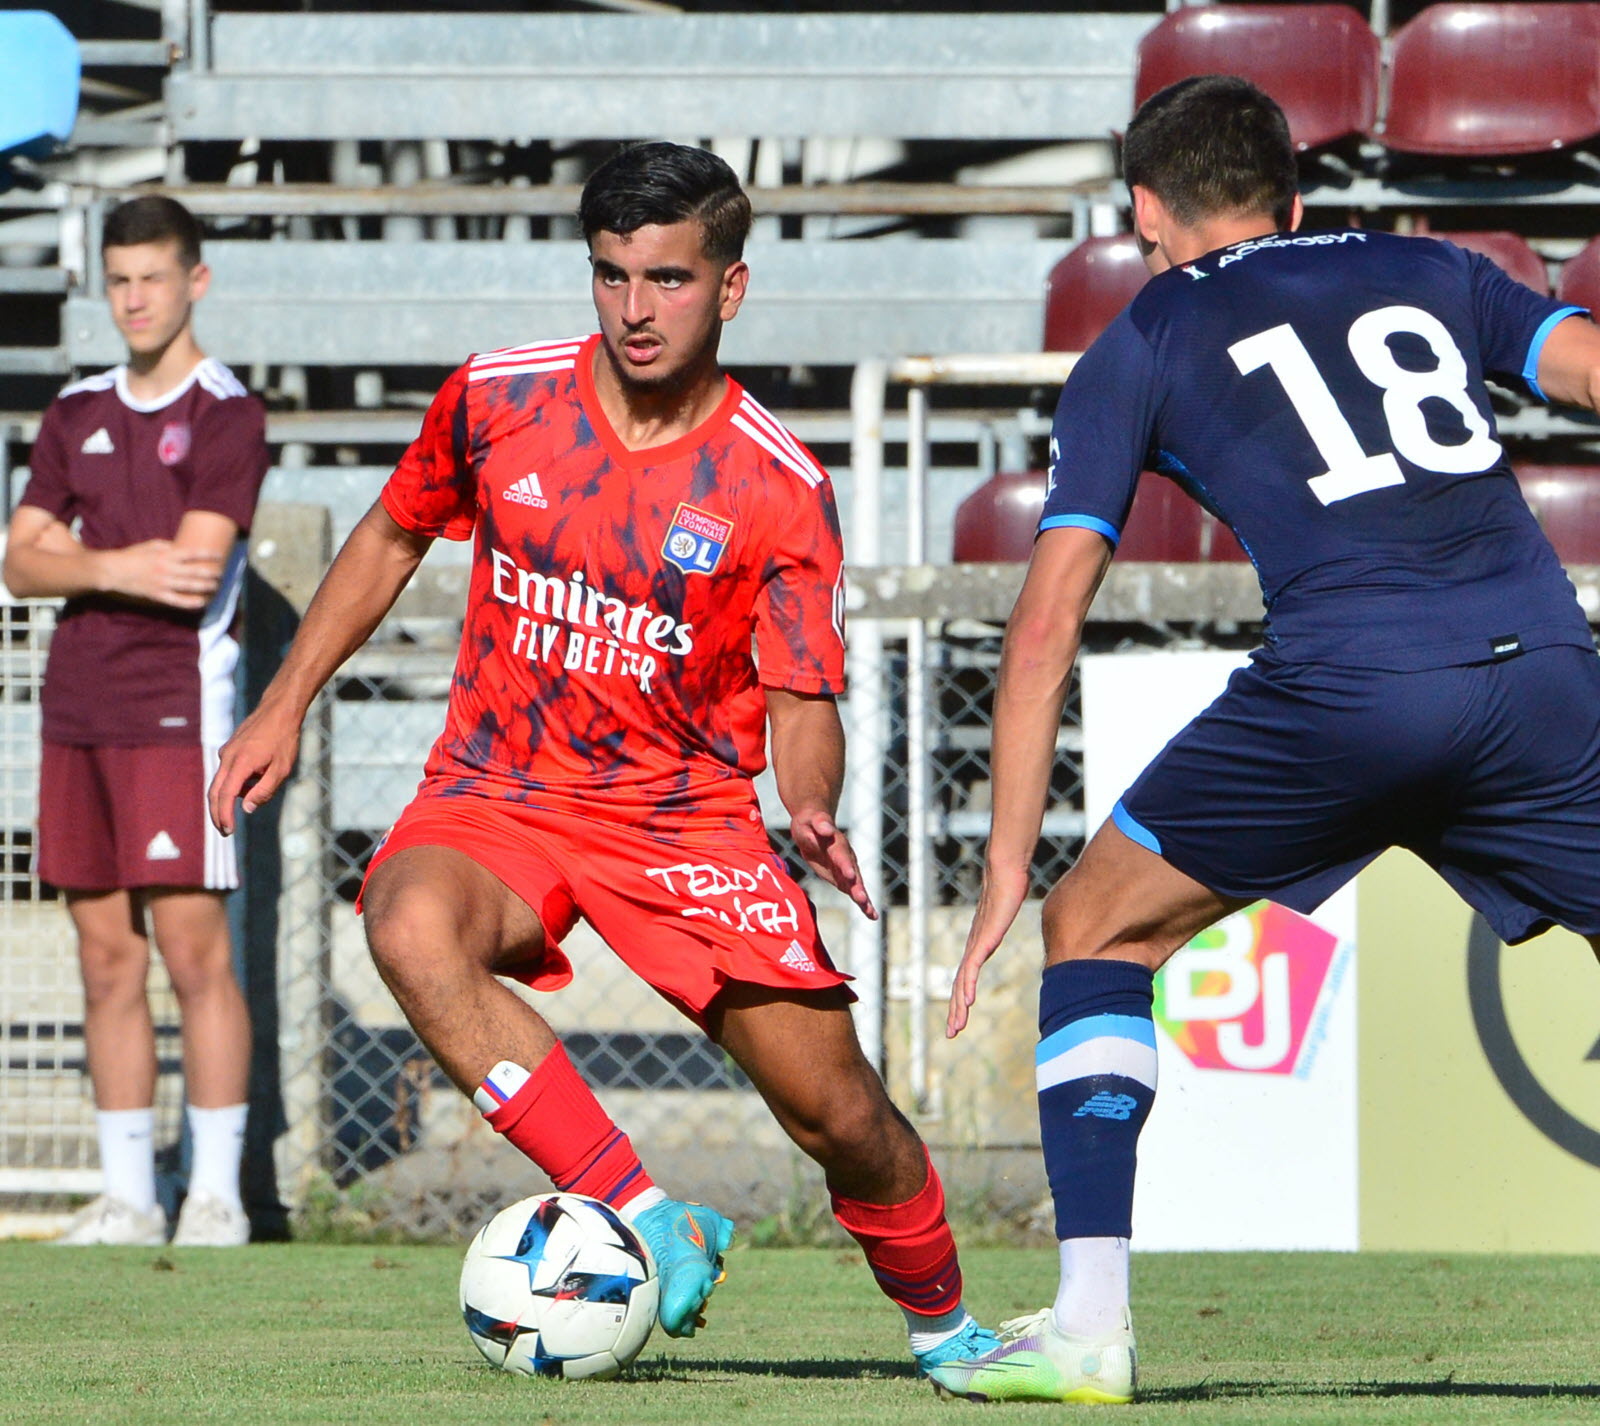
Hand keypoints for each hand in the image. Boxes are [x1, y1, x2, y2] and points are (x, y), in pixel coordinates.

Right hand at [101, 540, 222, 608]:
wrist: (113, 571)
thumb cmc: (131, 556)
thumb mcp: (150, 545)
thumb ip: (168, 546)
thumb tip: (182, 547)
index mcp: (165, 555)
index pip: (191, 553)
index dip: (207, 554)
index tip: (219, 555)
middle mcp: (166, 569)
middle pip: (194, 572)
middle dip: (211, 573)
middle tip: (221, 574)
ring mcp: (163, 583)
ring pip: (189, 586)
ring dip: (205, 587)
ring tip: (216, 587)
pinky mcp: (157, 595)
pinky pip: (177, 601)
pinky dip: (190, 603)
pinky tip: (201, 603)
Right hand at [209, 700, 302, 834]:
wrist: (279, 710)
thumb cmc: (284, 739)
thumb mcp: (281, 769)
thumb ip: (264, 791)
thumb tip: (246, 809)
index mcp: (239, 764)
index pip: (226, 796)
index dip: (224, 816)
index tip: (228, 831)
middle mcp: (227, 757)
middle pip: (215, 792)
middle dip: (218, 814)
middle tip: (225, 832)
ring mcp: (226, 752)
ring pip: (220, 782)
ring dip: (229, 798)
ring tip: (251, 797)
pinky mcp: (229, 749)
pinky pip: (227, 771)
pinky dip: (235, 783)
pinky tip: (254, 780)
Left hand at [788, 807, 877, 920]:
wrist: (814, 826)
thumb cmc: (809, 823)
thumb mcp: (809, 821)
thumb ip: (819, 825)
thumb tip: (826, 827)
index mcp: (836, 844)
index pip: (841, 855)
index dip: (845, 865)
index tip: (850, 875)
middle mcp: (846, 857)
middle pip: (853, 873)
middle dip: (857, 887)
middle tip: (862, 899)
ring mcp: (847, 868)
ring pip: (856, 885)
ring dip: (863, 898)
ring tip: (871, 912)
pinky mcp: (844, 878)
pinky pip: (853, 891)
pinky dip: (863, 903)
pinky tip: (872, 916)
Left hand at [946, 861, 1030, 1038]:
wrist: (1005, 871)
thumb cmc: (1007, 889)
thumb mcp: (1003, 915)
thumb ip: (1001, 923)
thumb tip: (1004, 921)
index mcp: (978, 946)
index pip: (966, 978)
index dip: (961, 1000)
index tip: (959, 1019)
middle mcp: (973, 947)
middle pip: (961, 985)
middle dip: (956, 1011)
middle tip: (951, 1033)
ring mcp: (977, 943)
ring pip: (964, 981)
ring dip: (959, 1006)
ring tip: (956, 1027)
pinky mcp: (984, 938)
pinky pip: (973, 966)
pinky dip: (969, 985)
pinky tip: (968, 1001)